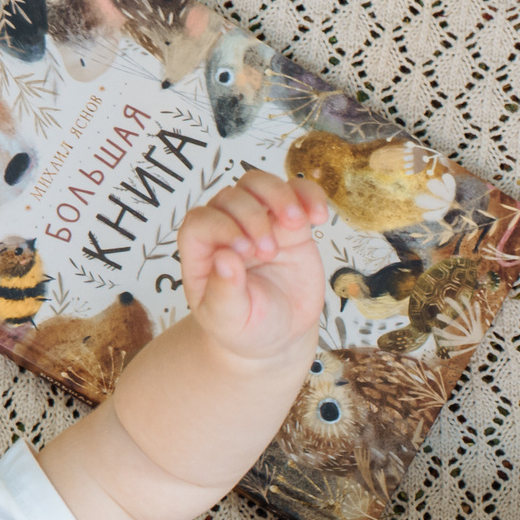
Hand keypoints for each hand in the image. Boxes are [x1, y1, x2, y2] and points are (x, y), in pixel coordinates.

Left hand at [176, 170, 331, 368]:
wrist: (278, 336)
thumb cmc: (245, 327)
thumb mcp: (229, 320)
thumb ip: (224, 292)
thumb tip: (225, 258)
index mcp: (202, 251)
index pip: (201, 221)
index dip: (221, 227)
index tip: (243, 252)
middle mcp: (227, 229)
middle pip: (232, 196)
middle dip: (253, 218)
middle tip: (270, 252)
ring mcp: (260, 222)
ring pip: (260, 184)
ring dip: (279, 196)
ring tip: (297, 223)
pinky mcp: (290, 224)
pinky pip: (298, 193)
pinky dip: (310, 195)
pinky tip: (319, 216)